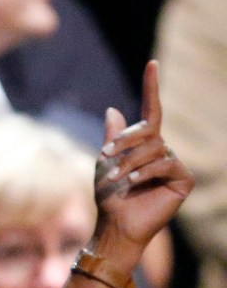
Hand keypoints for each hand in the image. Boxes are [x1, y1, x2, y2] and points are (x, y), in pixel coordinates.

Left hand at [92, 60, 193, 271]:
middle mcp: (162, 151)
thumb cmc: (109, 196)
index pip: (152, 111)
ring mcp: (174, 166)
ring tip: (119, 178)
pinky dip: (146, 172)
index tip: (151, 64)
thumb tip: (113, 109)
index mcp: (145, 145)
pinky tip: (134, 183)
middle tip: (106, 156)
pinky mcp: (183, 181)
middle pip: (148, 131)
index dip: (151, 87)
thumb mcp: (105, 162)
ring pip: (154, 148)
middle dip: (124, 142)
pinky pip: (166, 164)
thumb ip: (113, 137)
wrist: (115, 223)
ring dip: (130, 161)